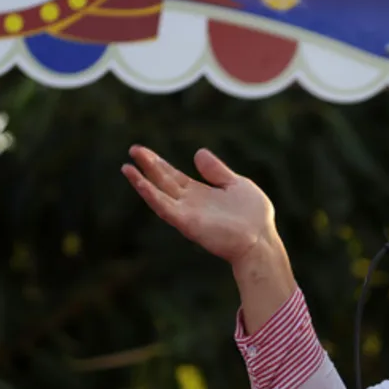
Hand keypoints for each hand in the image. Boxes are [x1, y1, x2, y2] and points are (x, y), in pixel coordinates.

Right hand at [121, 145, 277, 265]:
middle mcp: (189, 203)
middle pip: (163, 181)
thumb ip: (217, 171)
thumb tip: (198, 153)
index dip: (158, 163)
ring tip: (126, 167)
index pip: (173, 176)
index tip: (142, 151)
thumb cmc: (254, 216)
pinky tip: (141, 183)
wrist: (261, 239)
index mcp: (200, 193)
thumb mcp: (236, 184)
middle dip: (148, 166)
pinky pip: (165, 208)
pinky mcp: (187, 223)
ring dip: (141, 182)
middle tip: (133, 149)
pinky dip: (151, 195)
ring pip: (158, 194)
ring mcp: (187, 213)